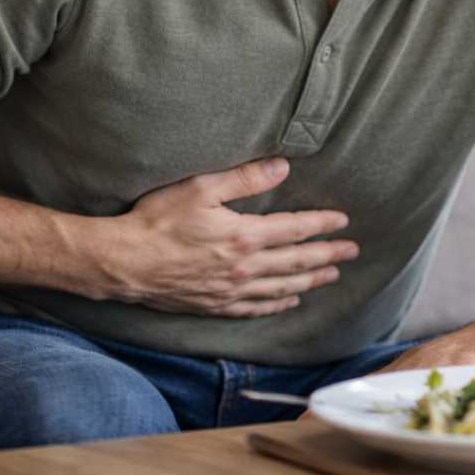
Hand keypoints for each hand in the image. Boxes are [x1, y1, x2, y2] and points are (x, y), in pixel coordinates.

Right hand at [102, 157, 358, 316]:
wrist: (123, 263)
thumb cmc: (157, 220)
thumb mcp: (201, 187)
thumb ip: (245, 177)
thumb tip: (283, 166)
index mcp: (244, 236)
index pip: (295, 229)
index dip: (322, 225)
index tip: (343, 221)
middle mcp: (243, 268)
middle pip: (296, 262)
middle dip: (327, 256)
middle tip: (352, 253)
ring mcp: (229, 291)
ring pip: (281, 288)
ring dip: (310, 282)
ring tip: (331, 277)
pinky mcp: (213, 306)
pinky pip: (254, 309)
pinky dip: (276, 305)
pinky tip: (288, 302)